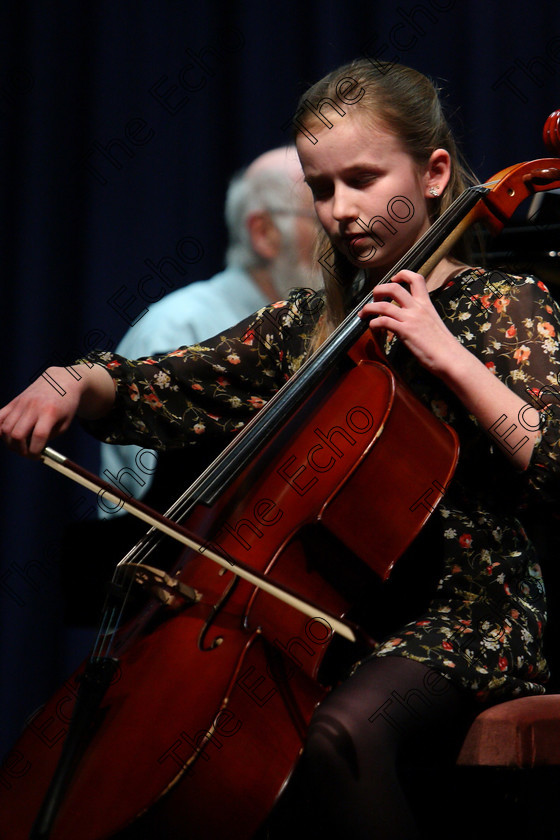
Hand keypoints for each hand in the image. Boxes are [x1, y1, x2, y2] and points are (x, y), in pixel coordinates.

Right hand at [0, 364, 114, 456]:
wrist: (60, 381)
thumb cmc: (65, 406)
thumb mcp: (65, 423)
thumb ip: (49, 437)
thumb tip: (31, 449)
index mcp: (50, 412)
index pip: (38, 436)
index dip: (35, 451)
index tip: (37, 456)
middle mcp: (33, 407)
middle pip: (17, 434)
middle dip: (20, 450)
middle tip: (27, 452)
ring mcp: (21, 403)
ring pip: (5, 428)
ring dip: (9, 442)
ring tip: (19, 445)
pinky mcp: (14, 402)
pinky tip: (6, 436)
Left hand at [358, 270, 461, 374]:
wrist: (450, 357)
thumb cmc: (443, 344)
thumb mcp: (433, 322)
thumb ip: (420, 315)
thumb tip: (407, 317)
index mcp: (426, 303)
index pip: (416, 278)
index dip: (402, 274)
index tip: (393, 279)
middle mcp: (418, 307)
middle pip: (394, 288)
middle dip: (379, 290)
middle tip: (374, 298)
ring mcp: (411, 319)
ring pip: (383, 305)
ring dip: (369, 308)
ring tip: (363, 313)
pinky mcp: (405, 331)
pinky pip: (383, 322)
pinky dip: (373, 323)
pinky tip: (373, 328)